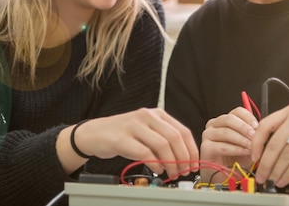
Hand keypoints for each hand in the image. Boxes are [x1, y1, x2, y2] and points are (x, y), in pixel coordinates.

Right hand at [67, 108, 198, 176]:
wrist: (94, 133)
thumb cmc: (123, 135)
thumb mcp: (146, 132)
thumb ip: (163, 140)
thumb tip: (184, 159)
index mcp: (157, 114)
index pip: (182, 131)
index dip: (191, 150)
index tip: (194, 164)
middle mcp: (147, 116)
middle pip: (174, 137)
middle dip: (183, 158)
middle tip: (184, 171)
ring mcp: (134, 125)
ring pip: (162, 144)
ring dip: (171, 163)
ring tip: (171, 173)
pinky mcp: (122, 138)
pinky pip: (144, 152)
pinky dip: (154, 163)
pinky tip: (157, 170)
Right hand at [199, 106, 258, 181]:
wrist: (226, 177)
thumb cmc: (236, 160)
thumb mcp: (248, 144)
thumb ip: (253, 135)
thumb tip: (263, 130)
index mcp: (225, 120)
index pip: (237, 111)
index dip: (248, 117)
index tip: (257, 126)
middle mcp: (214, 125)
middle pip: (229, 118)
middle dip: (244, 127)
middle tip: (255, 136)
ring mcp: (208, 135)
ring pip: (225, 132)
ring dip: (241, 139)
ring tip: (251, 146)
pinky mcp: (205, 147)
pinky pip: (222, 146)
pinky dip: (235, 149)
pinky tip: (244, 152)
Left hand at [250, 103, 288, 186]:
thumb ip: (288, 129)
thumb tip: (267, 150)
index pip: (265, 125)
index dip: (256, 143)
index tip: (253, 156)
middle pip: (273, 143)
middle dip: (264, 163)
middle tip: (259, 174)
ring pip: (284, 155)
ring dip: (275, 171)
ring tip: (271, 180)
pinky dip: (288, 174)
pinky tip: (284, 180)